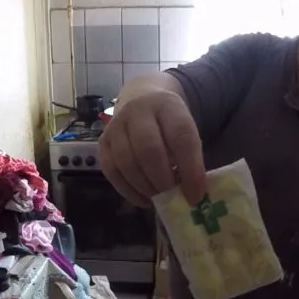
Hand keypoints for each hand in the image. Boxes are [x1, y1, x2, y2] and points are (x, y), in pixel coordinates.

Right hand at [98, 90, 205, 206]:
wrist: (141, 98)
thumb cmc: (169, 123)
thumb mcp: (185, 128)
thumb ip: (190, 156)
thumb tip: (193, 194)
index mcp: (168, 105)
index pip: (181, 137)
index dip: (190, 169)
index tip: (196, 195)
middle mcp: (138, 111)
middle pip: (149, 149)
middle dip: (163, 180)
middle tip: (173, 197)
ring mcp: (116, 125)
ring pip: (126, 161)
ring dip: (145, 186)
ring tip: (159, 197)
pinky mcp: (102, 141)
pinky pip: (111, 170)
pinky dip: (127, 190)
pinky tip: (143, 200)